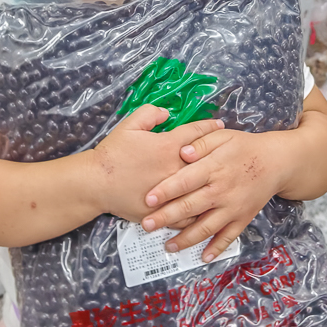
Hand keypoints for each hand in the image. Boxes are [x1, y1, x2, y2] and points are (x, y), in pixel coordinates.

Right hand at [92, 105, 223, 225]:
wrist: (97, 183)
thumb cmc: (112, 153)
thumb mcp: (129, 125)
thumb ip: (150, 113)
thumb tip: (166, 112)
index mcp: (168, 146)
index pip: (197, 133)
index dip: (210, 127)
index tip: (220, 124)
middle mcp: (175, 169)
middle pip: (206, 161)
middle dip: (219, 154)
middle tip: (229, 151)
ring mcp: (172, 193)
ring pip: (201, 190)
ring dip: (214, 184)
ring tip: (224, 181)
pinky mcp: (165, 211)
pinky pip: (189, 214)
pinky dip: (200, 211)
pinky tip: (207, 209)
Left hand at [140, 129, 287, 262]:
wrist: (276, 162)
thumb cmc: (244, 146)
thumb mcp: (222, 136)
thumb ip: (201, 142)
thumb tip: (182, 152)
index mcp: (214, 167)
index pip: (186, 180)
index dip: (166, 190)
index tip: (148, 199)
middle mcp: (222, 190)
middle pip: (191, 207)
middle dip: (167, 218)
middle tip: (147, 226)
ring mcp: (233, 207)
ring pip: (206, 227)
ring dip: (186, 239)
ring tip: (168, 246)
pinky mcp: (243, 218)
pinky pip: (229, 236)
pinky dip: (217, 248)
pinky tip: (204, 256)